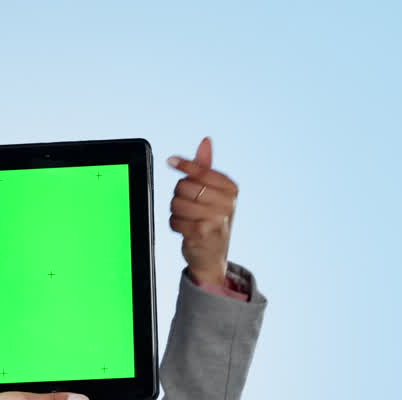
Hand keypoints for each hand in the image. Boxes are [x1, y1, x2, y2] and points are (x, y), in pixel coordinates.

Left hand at [167, 137, 238, 286]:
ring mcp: (216, 218)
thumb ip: (206, 168)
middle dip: (179, 195)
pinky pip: (175, 220)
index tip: (170, 161)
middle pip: (184, 186)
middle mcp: (227, 202)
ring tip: (187, 218)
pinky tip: (186, 229)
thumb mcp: (213, 193)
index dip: (184, 165)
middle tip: (188, 206)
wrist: (213, 256)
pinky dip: (175, 224)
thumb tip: (205, 141)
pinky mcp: (202, 233)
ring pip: (177, 203)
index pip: (201, 171)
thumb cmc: (212, 220)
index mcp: (231, 189)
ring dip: (176, 211)